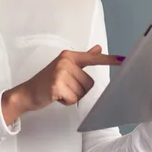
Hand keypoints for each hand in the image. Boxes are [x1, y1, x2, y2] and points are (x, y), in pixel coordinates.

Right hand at [2, 45, 123, 120]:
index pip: (92, 58)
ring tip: (59, 91)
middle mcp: (65, 62)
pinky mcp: (56, 85)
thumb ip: (83, 58)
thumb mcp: (64, 67)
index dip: (109, 59)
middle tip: (64, 87)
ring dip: (72, 96)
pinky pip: (73, 99)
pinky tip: (56, 97)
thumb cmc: (47, 81)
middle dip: (78, 90)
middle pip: (89, 82)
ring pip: (82, 92)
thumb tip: (97, 49)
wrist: (27, 93)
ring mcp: (60, 73)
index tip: (123, 59)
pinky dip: (66, 102)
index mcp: (69, 56)